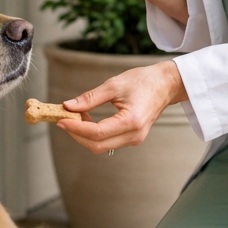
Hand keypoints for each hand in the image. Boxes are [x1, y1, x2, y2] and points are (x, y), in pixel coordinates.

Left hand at [57, 60, 187, 153]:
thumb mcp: (114, 85)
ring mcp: (134, 139)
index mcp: (131, 121)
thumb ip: (90, 98)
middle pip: (97, 145)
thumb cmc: (143, 81)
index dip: (76, 128)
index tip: (61, 120)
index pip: (97, 133)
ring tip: (74, 117)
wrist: (165, 85)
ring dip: (84, 135)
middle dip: (76, 134)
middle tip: (63, 119)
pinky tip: (87, 120)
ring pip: (101, 146)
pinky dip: (93, 134)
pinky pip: (108, 142)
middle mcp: (134, 135)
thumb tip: (68, 106)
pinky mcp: (132, 138)